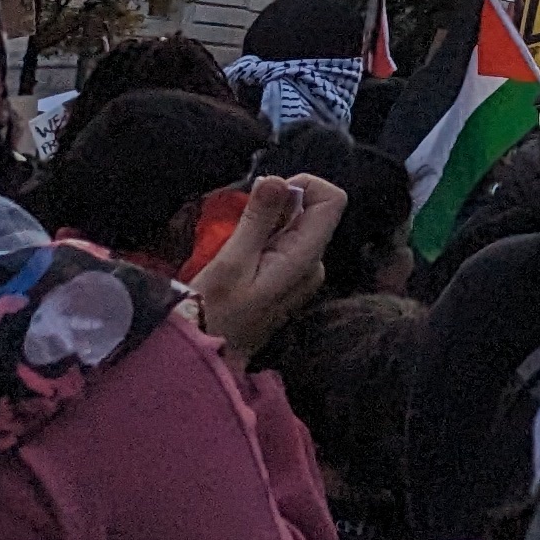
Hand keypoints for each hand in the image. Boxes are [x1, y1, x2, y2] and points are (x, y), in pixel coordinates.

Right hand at [185, 174, 342, 369]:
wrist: (205, 360)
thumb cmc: (212, 314)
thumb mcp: (230, 263)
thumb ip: (258, 220)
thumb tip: (278, 180)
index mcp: (307, 259)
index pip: (333, 200)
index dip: (303, 185)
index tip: (266, 195)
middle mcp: (314, 265)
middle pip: (312, 210)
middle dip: (277, 207)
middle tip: (239, 228)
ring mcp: (302, 275)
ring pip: (295, 226)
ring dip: (266, 224)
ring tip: (234, 247)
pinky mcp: (287, 280)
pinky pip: (284, 243)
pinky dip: (262, 239)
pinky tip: (238, 258)